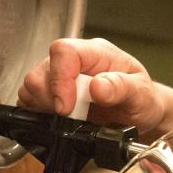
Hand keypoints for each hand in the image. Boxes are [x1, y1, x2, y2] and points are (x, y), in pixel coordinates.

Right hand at [18, 38, 165, 134]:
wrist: (140, 115)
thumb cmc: (142, 100)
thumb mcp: (142, 95)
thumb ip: (121, 88)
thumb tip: (97, 87)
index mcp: (96, 53)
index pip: (64, 52)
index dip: (59, 80)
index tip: (67, 107)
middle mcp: (75, 61)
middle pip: (42, 70)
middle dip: (51, 99)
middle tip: (71, 117)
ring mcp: (60, 77)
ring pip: (32, 85)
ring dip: (44, 107)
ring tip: (69, 118)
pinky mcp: (52, 94)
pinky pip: (30, 100)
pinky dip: (38, 113)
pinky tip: (59, 120)